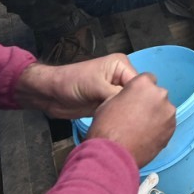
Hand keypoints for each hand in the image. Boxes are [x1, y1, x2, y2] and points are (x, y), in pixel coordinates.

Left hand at [14, 53, 136, 118]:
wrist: (50, 94)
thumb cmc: (71, 83)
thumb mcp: (96, 86)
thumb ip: (117, 94)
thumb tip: (136, 105)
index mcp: (121, 66)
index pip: (140, 83)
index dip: (142, 98)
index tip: (144, 115)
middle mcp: (120, 78)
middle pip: (137, 95)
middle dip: (136, 108)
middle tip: (137, 124)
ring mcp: (113, 92)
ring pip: (128, 105)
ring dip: (128, 115)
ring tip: (131, 128)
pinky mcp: (106, 104)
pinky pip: (118, 112)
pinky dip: (119, 119)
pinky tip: (123, 128)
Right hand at [85, 72, 175, 167]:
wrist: (113, 154)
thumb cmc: (106, 128)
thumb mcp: (109, 101)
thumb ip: (126, 94)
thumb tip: (131, 96)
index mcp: (143, 84)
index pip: (148, 79)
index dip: (140, 90)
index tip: (136, 99)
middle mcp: (160, 94)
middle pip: (157, 95)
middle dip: (149, 103)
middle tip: (137, 116)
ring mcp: (168, 112)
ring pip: (163, 110)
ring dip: (156, 116)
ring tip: (141, 129)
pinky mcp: (172, 129)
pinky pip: (167, 124)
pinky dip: (160, 128)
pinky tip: (147, 136)